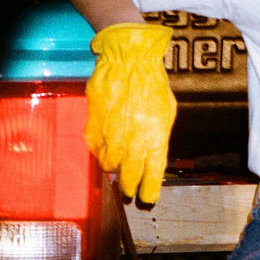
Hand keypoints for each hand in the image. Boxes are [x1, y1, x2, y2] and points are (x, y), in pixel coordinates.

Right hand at [86, 22, 175, 202]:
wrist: (128, 61)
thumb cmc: (152, 84)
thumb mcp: (167, 112)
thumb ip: (159, 137)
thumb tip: (152, 156)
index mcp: (155, 138)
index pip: (152, 176)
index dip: (149, 192)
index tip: (147, 199)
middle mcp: (132, 142)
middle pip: (129, 178)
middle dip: (130, 188)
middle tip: (130, 192)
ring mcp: (111, 137)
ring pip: (109, 166)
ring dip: (114, 168)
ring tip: (118, 164)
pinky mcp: (93, 127)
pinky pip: (95, 150)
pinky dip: (100, 152)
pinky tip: (107, 146)